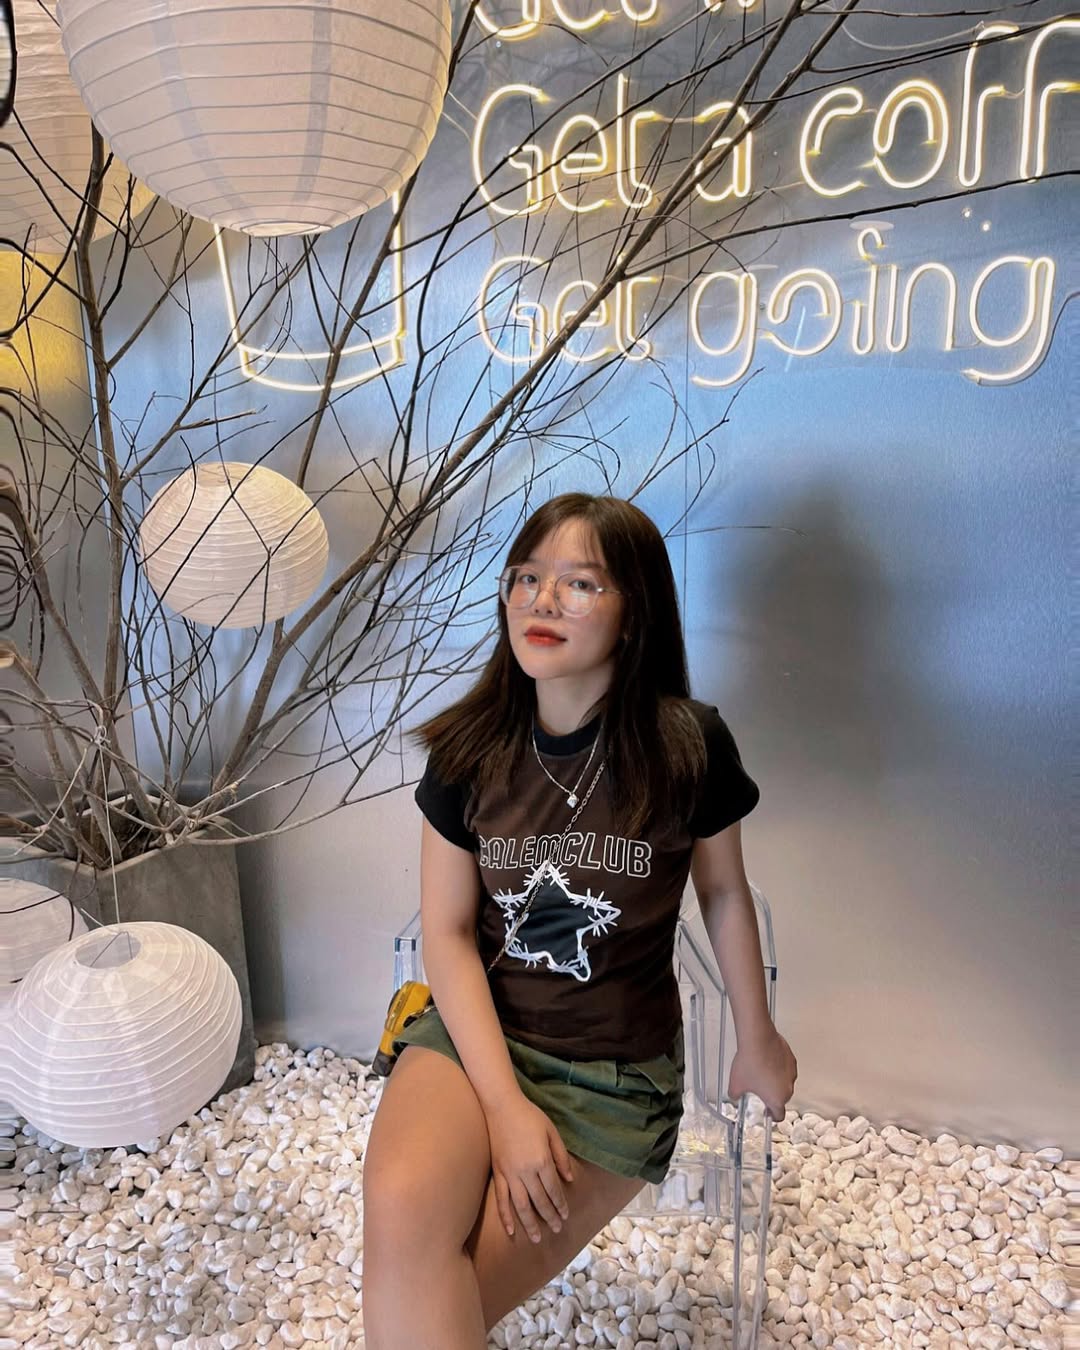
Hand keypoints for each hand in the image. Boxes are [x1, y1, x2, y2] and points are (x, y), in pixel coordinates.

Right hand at [485, 1094, 573, 1242]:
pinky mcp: (498, 1173)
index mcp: (541, 1161)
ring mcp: (509, 1174)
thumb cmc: (530, 1116)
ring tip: (538, 1238)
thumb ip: (561, 1157)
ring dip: (530, 1224)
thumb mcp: (552, 1132)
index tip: (566, 1215)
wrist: (502, 1106)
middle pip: (539, 1201)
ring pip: (521, 1205)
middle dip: (550, 1217)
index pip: (553, 1190)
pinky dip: (505, 1216)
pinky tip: (511, 1230)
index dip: (560, 1204)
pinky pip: (501, 1199)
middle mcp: (525, 1171)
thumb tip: (569, 1180)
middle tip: (557, 1229)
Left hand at [727, 1026, 797, 1122]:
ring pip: (784, 1082)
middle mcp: (788, 1088)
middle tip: (759, 1089)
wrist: (758, 1039)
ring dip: (775, 1080)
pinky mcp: (791, 1059)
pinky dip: (778, 1067)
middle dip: (771, 1095)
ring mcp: (791, 1073)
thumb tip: (734, 1095)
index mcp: (777, 1099)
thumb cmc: (750, 1061)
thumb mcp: (735, 1084)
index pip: (779, 1116)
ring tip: (760, 1071)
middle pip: (782, 1098)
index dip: (772, 1116)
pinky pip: (785, 1068)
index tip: (768, 1113)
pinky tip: (766, 1061)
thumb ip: (735, 1095)